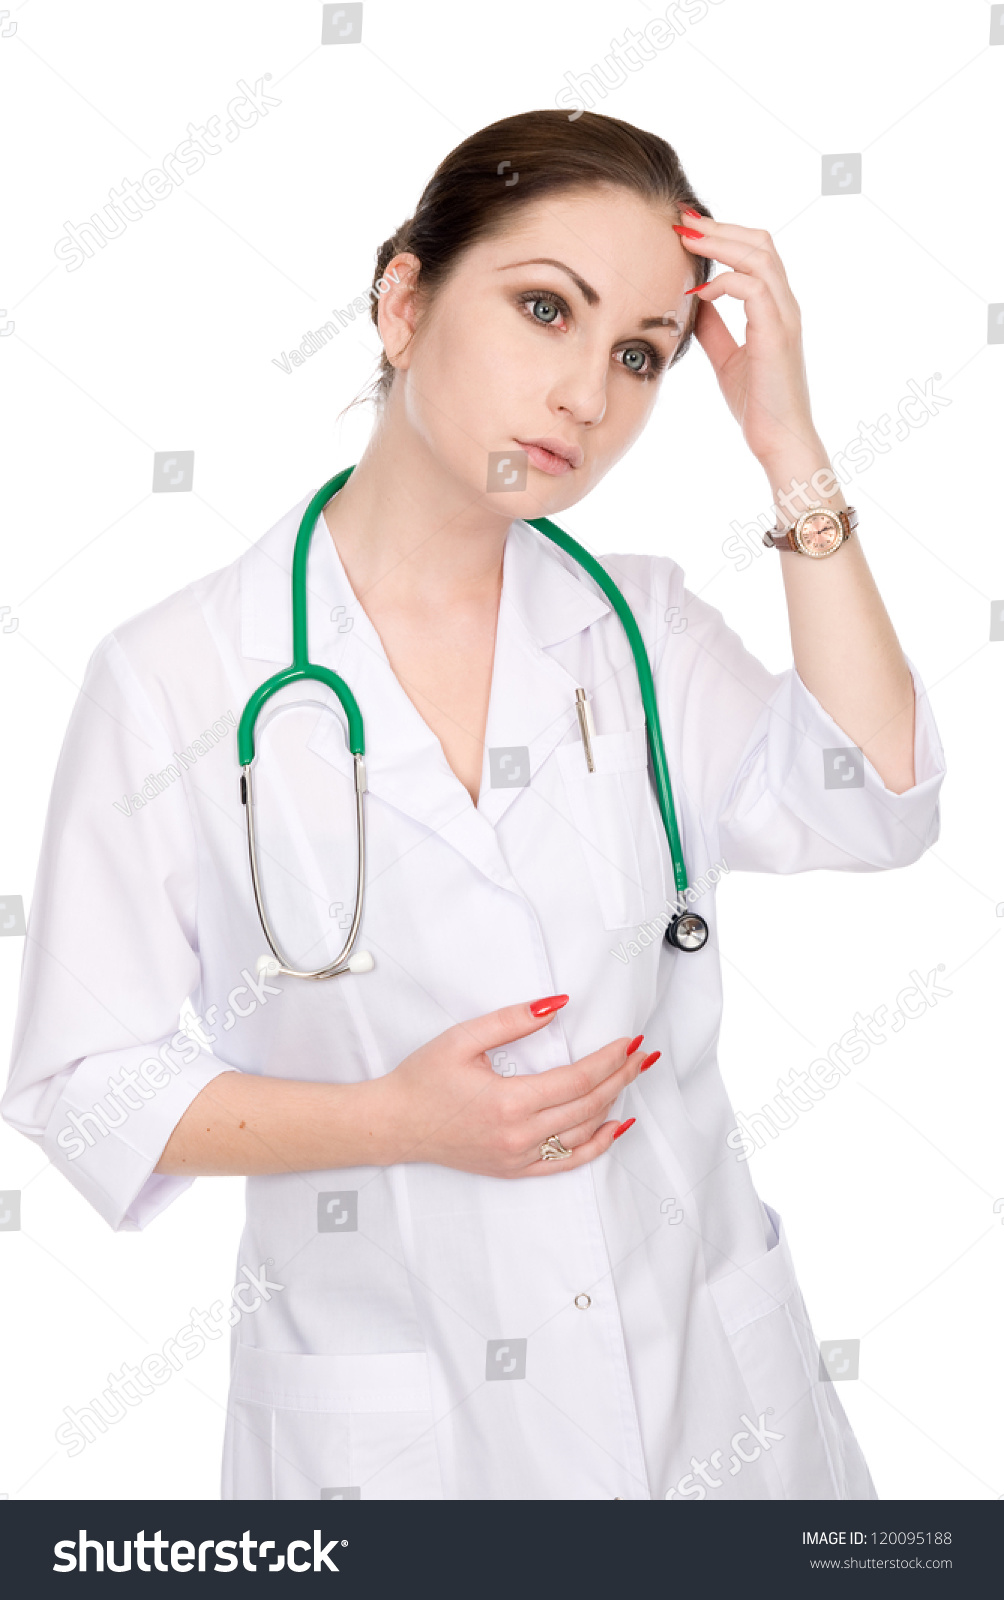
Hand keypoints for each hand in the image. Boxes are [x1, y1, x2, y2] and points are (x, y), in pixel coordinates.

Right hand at [372, 997, 655, 1176]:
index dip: (609, 1059)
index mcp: (509, 1102)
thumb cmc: (423, 1079)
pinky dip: (595, 1146)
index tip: (629, 1040)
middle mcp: (520, 1135)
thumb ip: (513, 1020)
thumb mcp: (463, 1038)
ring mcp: (518, 1157)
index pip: (577, 1079)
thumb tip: (557, 1005)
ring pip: (583, 1133)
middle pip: (588, 1105)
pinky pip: (566, 1162)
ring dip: (613, 1104)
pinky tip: (613, 1126)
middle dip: (621, 1076)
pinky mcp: (514, 1169)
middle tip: (643, 1054)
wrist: (395, 1124)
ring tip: (632, 1078)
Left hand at [675, 210, 816, 468]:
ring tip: (686, 239)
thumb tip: (693, 303)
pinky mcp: (777, 333)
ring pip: (759, 256)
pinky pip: (753, 289)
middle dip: (719, 227)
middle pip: (760, 242)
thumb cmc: (757, 404)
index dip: (723, 234)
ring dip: (720, 243)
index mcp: (775, 307)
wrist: (779, 439)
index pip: (754, 253)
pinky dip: (725, 282)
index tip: (687, 227)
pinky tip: (700, 293)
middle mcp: (785, 304)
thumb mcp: (727, 358)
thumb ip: (714, 328)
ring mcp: (785, 316)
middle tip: (682, 220)